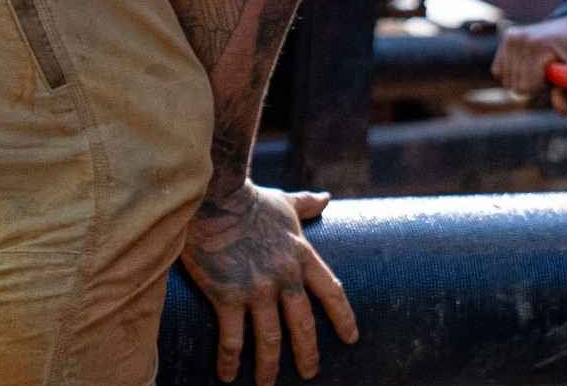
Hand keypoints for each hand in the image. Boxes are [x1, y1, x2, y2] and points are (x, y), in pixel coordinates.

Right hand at [181, 181, 357, 383]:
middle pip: (304, 324)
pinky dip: (231, 360)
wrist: (214, 199)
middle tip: (310, 373)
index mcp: (302, 256)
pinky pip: (232, 338)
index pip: (333, 292)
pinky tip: (227, 376)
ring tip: (267, 384)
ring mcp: (257, 289)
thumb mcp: (285, 203)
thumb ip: (307, 204)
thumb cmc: (249, 200)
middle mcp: (285, 277)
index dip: (344, 318)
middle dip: (308, 352)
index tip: (351, 338)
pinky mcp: (227, 296)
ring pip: (270, 338)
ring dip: (269, 366)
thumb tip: (327, 198)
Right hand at [492, 14, 566, 113]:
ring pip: (506, 80)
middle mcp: (521, 40)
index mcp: (539, 47)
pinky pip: (498, 71)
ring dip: (522, 79)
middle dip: (532, 85)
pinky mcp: (507, 38)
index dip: (541, 88)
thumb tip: (562, 112)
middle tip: (548, 71)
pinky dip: (512, 73)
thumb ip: (565, 90)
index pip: (526, 86)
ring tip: (539, 66)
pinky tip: (527, 64)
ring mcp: (512, 37)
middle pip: (516, 86)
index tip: (553, 76)